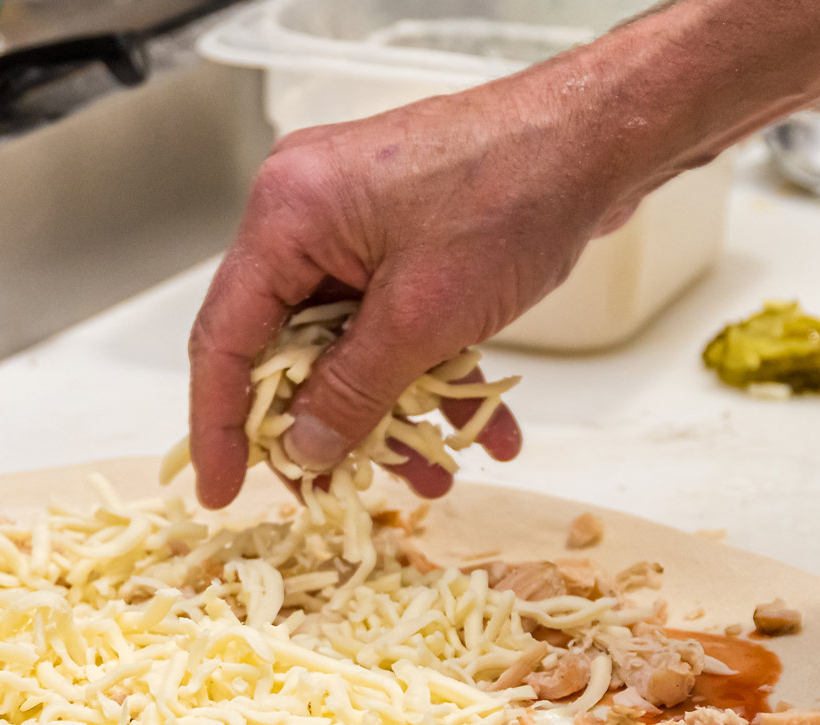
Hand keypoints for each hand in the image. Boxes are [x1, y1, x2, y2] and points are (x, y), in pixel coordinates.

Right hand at [187, 56, 649, 508]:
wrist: (601, 137)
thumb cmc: (514, 193)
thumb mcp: (424, 318)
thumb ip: (353, 392)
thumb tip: (304, 449)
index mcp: (287, 216)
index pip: (224, 339)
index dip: (218, 426)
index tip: (220, 490)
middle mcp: (307, 214)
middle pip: (284, 348)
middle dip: (322, 427)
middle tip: (335, 491)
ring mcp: (355, 224)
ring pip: (348, 344)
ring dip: (387, 411)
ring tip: (430, 472)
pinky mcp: (402, 236)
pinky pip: (391, 322)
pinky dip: (426, 374)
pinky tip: (479, 425)